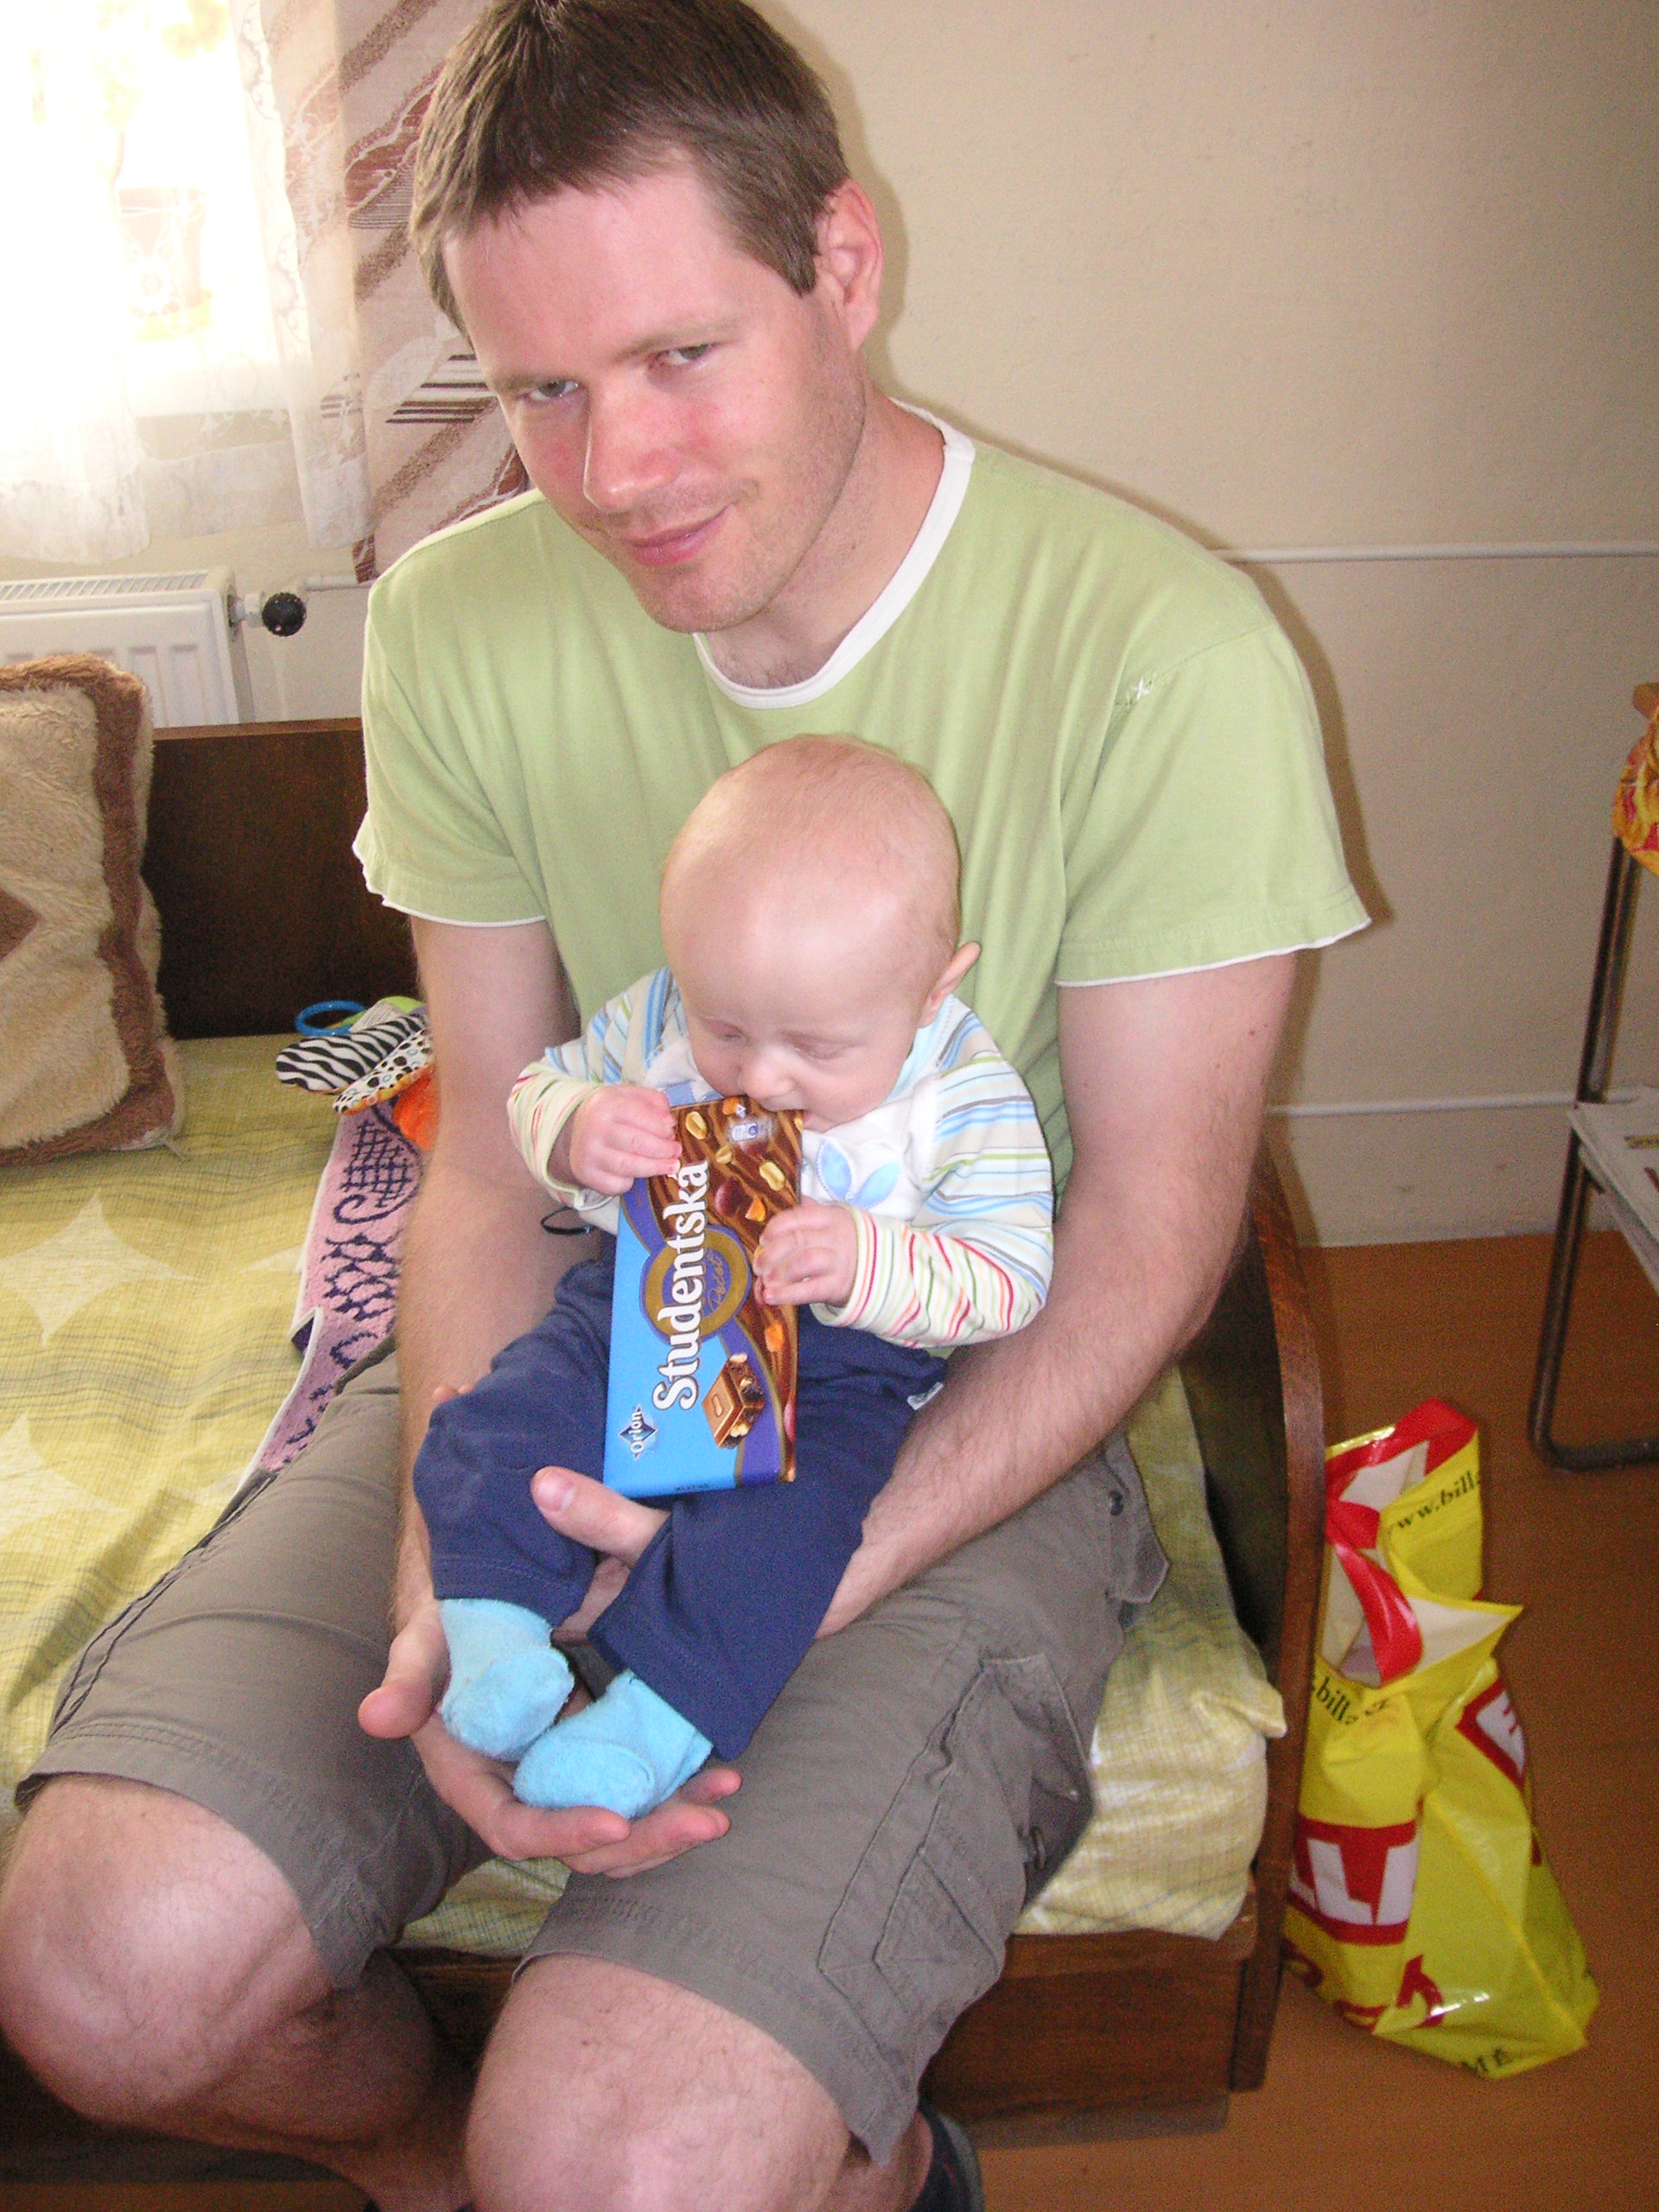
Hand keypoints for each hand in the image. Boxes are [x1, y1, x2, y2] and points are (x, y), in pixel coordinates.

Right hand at [359, 1608, 737, 1869]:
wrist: (486, 1581)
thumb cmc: (451, 1607)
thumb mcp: (429, 1634)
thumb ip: (409, 1676)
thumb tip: (375, 1718)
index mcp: (471, 1772)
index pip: (513, 1827)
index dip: (561, 1832)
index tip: (616, 1821)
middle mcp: (518, 1783)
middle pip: (578, 1841)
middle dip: (642, 1840)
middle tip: (705, 1823)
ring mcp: (561, 1770)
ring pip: (614, 1823)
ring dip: (668, 1824)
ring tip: (721, 1803)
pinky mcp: (595, 1749)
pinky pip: (635, 1784)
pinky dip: (675, 1787)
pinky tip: (722, 1776)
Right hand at [565, 1085, 679, 1193]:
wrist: (575, 1131)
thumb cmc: (611, 1113)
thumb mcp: (628, 1095)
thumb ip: (652, 1100)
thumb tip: (669, 1120)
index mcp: (606, 1104)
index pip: (638, 1114)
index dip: (659, 1125)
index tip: (672, 1130)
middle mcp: (594, 1129)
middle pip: (636, 1142)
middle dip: (662, 1149)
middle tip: (677, 1151)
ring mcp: (589, 1154)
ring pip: (628, 1165)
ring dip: (655, 1167)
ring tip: (672, 1165)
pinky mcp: (588, 1175)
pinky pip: (617, 1183)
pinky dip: (633, 1182)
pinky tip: (641, 1175)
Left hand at [756, 1202, 857, 1306]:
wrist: (877, 1271)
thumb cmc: (842, 1246)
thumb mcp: (830, 1225)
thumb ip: (805, 1220)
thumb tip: (775, 1226)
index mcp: (830, 1216)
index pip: (797, 1217)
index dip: (775, 1228)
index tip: (763, 1240)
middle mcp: (836, 1236)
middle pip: (797, 1240)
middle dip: (771, 1254)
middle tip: (759, 1266)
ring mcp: (839, 1261)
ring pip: (803, 1261)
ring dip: (779, 1272)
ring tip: (765, 1281)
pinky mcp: (838, 1286)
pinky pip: (810, 1290)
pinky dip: (787, 1294)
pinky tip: (771, 1297)